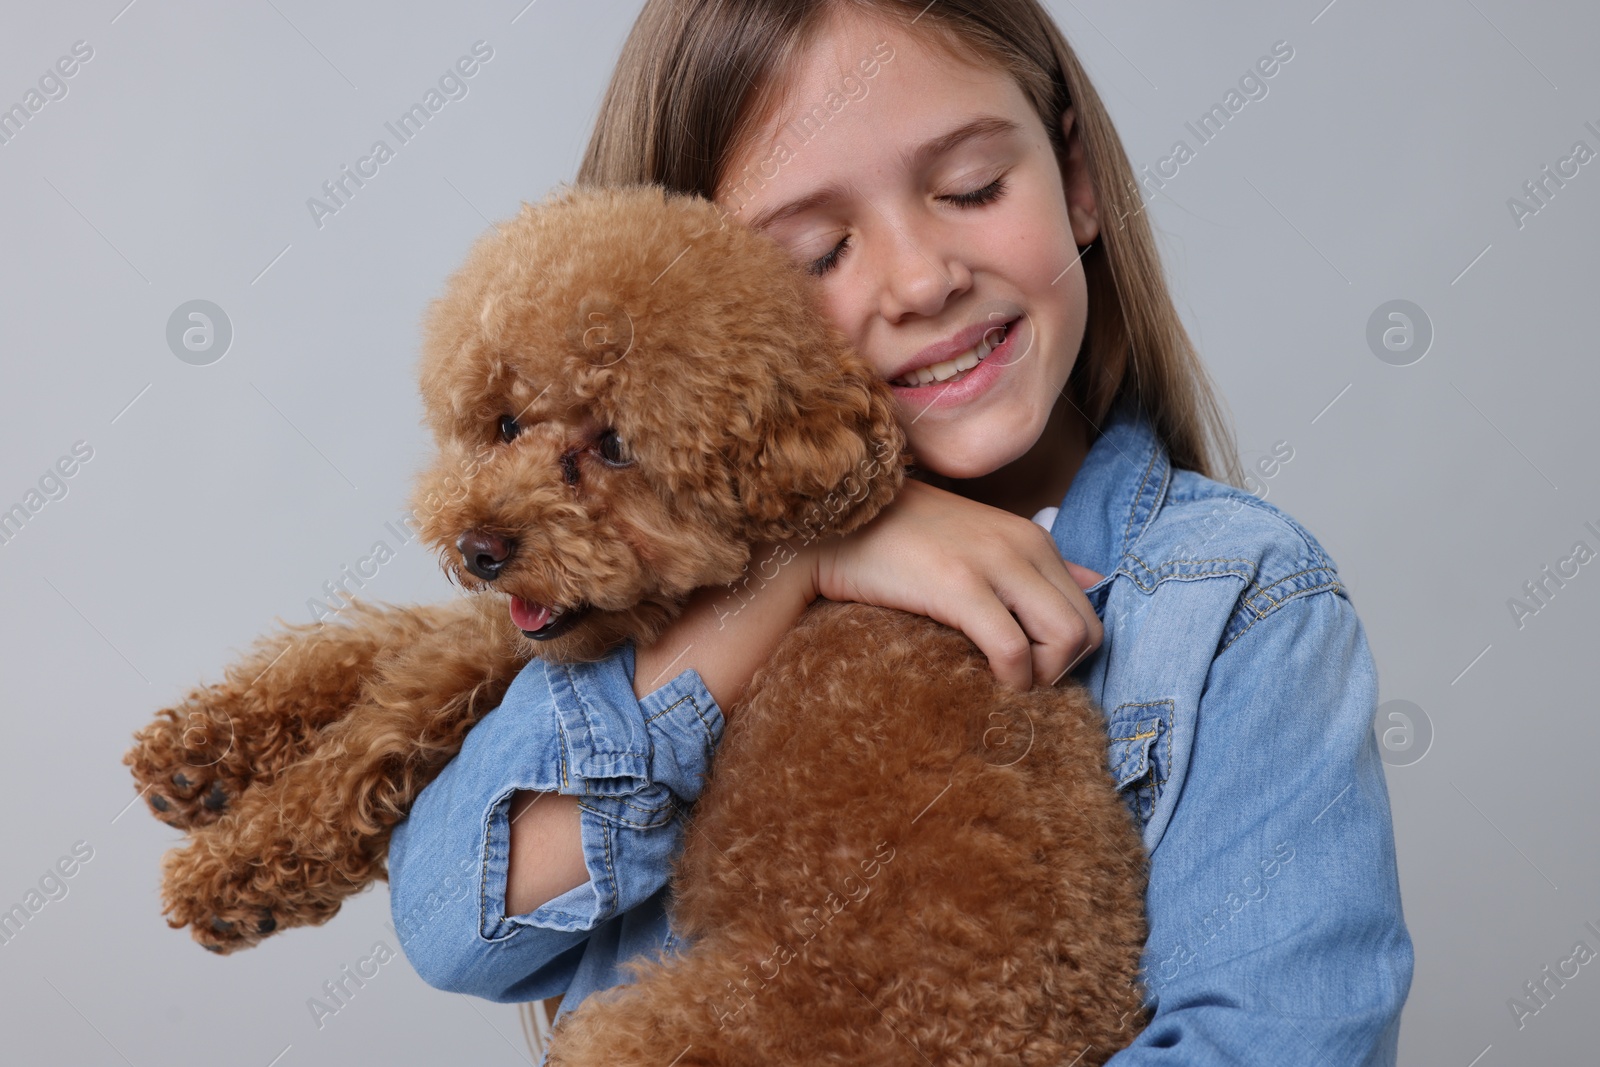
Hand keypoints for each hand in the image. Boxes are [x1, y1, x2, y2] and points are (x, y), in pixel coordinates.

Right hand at [813, 478, 1103, 691]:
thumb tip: (1094, 579)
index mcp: (1032, 539)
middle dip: (1059, 671)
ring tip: (999, 683)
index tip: (1026, 670)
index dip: (1065, 656)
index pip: (1088, 611)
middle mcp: (1024, 546)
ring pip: (1065, 640)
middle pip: (1087, 631)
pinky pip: (1013, 649)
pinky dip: (1010, 680)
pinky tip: (981, 683)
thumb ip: (1036, 562)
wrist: (836, 523)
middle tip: (1014, 683)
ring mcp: (993, 563)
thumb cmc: (902, 540)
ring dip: (1039, 677)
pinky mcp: (958, 586)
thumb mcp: (981, 540)